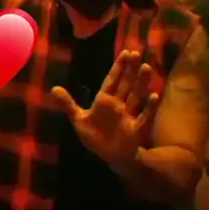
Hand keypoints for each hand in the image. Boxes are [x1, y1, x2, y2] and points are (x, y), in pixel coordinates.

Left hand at [52, 50, 158, 165]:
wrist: (111, 157)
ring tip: (146, 68)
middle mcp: (119, 104)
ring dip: (141, 83)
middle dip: (131, 70)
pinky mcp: (137, 128)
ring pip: (136, 96)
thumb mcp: (79, 120)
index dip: (119, 67)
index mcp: (105, 100)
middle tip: (137, 54)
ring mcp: (129, 115)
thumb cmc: (96, 137)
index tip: (126, 52)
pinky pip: (145, 116)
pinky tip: (154, 95)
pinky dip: (150, 106)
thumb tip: (53, 88)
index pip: (112, 80)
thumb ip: (68, 105)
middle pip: (126, 84)